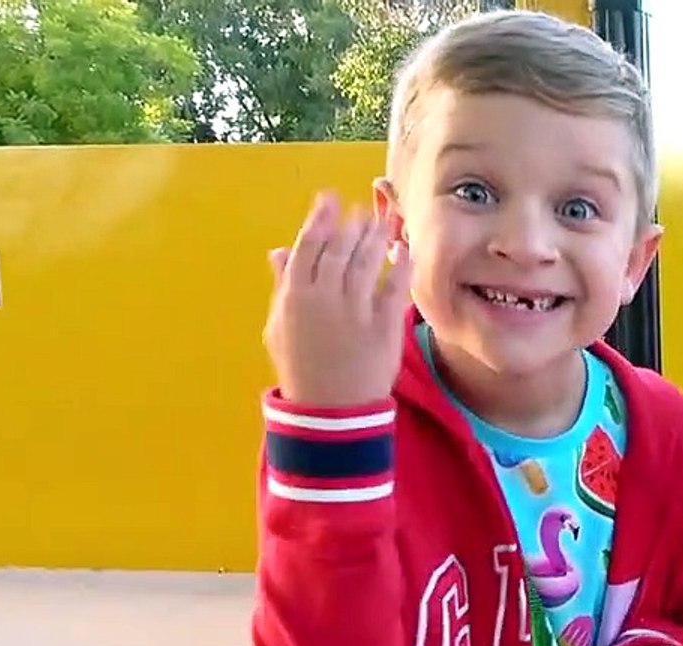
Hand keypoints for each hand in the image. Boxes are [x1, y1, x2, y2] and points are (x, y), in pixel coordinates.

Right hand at [263, 192, 412, 408]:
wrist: (330, 408)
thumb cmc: (302, 366)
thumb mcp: (279, 326)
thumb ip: (282, 286)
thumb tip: (278, 250)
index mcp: (294, 297)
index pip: (307, 247)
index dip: (320, 219)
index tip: (330, 199)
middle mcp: (323, 299)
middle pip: (338, 250)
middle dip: (351, 225)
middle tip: (362, 209)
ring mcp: (354, 312)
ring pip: (364, 264)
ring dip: (374, 238)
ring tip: (382, 222)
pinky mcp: (383, 326)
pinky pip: (394, 288)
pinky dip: (400, 266)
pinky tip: (405, 249)